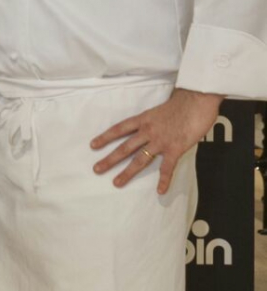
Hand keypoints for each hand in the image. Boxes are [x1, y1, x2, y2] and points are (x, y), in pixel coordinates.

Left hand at [90, 88, 222, 194]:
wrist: (197, 99)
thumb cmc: (183, 101)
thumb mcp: (161, 109)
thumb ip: (155, 119)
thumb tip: (154, 124)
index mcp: (144, 119)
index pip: (120, 129)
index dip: (106, 137)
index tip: (93, 145)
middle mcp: (148, 131)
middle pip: (125, 147)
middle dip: (110, 159)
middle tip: (97, 169)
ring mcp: (160, 141)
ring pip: (140, 159)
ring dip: (127, 172)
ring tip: (116, 183)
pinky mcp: (175, 148)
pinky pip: (167, 167)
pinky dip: (164, 180)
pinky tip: (160, 191)